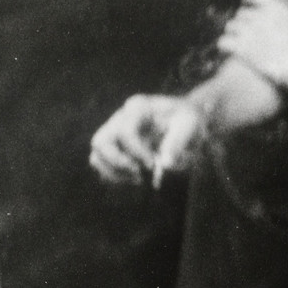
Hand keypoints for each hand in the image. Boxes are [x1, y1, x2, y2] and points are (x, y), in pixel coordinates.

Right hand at [89, 94, 204, 187]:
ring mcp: (113, 133)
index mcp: (138, 108)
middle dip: (118, 163)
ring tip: (139, 179)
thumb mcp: (190, 125)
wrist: (185, 122)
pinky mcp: (112, 148)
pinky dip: (114, 176)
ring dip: (114, 173)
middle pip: (100, 142)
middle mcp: (120, 118)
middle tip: (139, 174)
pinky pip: (101, 165)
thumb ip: (178, 142)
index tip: (153, 165)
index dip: (137, 152)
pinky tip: (135, 179)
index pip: (126, 132)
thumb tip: (166, 165)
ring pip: (97, 155)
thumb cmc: (188, 120)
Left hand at [218, 0, 287, 89]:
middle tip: (244, 34)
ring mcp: (250, 31)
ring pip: (230, 27)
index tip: (248, 6)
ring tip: (235, 44)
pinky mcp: (242, 47)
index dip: (250, 0)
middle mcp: (261, 15)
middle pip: (241, 14)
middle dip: (242, 24)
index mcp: (278, 7)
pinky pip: (224, 42)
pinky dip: (224, 46)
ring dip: (233, 35)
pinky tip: (227, 51)